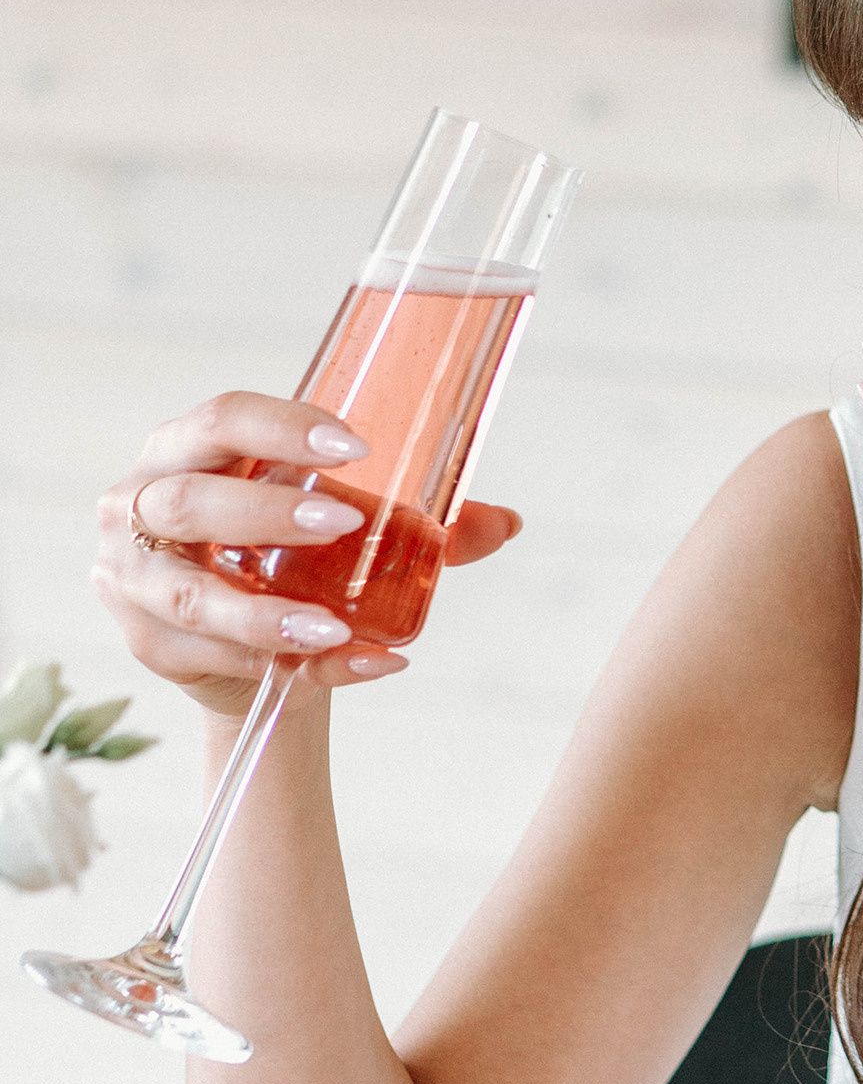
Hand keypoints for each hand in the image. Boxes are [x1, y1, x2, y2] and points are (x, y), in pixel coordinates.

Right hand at [95, 392, 521, 721]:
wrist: (252, 647)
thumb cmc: (287, 558)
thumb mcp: (344, 528)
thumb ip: (419, 524)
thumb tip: (506, 524)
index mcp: (185, 450)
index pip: (219, 420)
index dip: (280, 426)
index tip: (354, 445)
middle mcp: (139, 506)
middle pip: (187, 501)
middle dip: (266, 511)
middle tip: (345, 522)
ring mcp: (134, 581)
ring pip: (191, 595)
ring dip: (265, 612)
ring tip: (334, 624)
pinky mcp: (153, 645)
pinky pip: (218, 657)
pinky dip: (290, 663)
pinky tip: (349, 661)